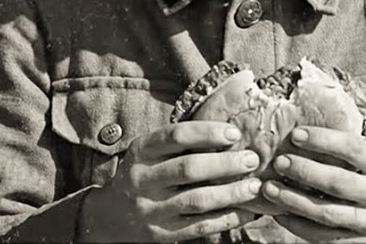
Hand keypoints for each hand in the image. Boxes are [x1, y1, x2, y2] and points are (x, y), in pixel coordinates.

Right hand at [79, 121, 262, 241]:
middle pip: (190, 168)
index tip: (234, 133)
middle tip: (252, 159)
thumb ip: (179, 142)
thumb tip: (231, 132)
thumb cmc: (144, 175)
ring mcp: (151, 209)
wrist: (110, 217)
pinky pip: (200, 226)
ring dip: (232, 192)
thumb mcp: (150, 153)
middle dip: (226, 163)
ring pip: (198, 199)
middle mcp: (143, 179)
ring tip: (255, 186)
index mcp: (141, 152)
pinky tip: (247, 211)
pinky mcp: (161, 234)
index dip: (208, 132)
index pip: (176, 135)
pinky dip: (228, 218)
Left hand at [261, 127, 365, 242]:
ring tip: (270, 188)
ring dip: (295, 201)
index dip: (324, 140)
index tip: (297, 134)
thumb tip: (304, 136)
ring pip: (328, 214)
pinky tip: (281, 213)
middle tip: (280, 162)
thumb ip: (353, 152)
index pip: (354, 149)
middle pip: (339, 183)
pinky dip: (299, 226)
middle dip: (305, 172)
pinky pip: (325, 238)